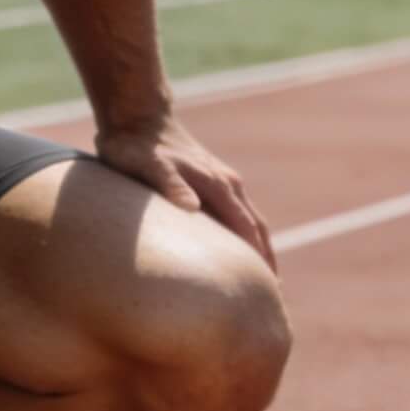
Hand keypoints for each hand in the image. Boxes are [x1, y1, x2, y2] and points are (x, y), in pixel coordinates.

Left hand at [95, 113, 276, 270]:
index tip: (267, 288)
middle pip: (256, 228)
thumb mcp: (147, 165)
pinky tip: (236, 251)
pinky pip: (236, 213)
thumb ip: (169, 185)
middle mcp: (227, 183)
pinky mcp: (211, 180)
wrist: (137, 115)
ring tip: (262, 279)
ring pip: (249, 220)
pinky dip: (244, 235)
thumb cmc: (136, 145)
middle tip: (272, 295)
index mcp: (217, 185)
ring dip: (259, 248)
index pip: (246, 229)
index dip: (257, 259)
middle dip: (266, 260)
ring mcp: (221, 180)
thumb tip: (191, 209)